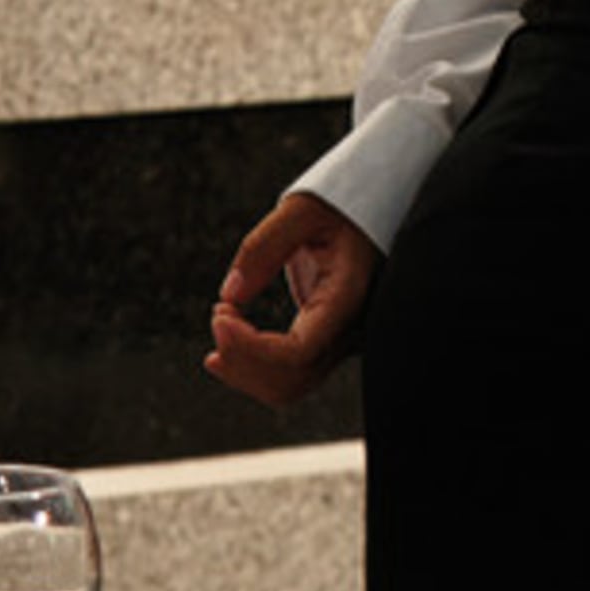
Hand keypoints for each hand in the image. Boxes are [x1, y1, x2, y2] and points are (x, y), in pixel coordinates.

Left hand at [207, 190, 379, 407]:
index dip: (251, 346)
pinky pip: (289, 374)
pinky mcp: (325, 340)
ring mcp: (340, 340)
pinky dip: (253, 367)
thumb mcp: (302, 210)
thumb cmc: (341, 204)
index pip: (299, 352)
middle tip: (218, 314)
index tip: (219, 313)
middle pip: (292, 379)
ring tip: (220, 324)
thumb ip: (263, 247)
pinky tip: (228, 342)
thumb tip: (229, 295)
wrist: (372, 207)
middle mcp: (349, 329)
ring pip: (289, 386)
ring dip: (244, 369)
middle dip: (242, 359)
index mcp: (348, 296)